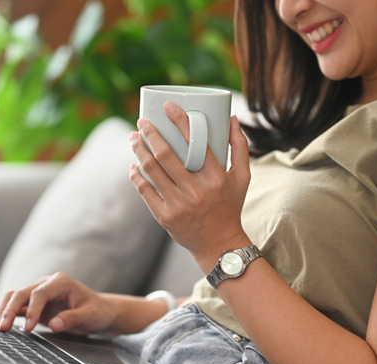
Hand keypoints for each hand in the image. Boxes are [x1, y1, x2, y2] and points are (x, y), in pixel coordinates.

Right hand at [0, 272, 116, 334]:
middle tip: (2, 328)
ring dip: (4, 310)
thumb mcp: (90, 316)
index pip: (40, 293)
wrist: (99, 311)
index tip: (29, 328)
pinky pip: (16, 306)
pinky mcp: (34, 304)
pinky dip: (5, 313)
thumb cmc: (96, 311)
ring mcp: (38, 293)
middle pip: (22, 293)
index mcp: (60, 282)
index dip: (32, 310)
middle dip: (10, 310)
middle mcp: (47, 284)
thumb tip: (54, 324)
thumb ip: (72, 318)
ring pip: (15, 297)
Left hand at [129, 102, 252, 271]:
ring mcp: (178, 205)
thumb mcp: (242, 177)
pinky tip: (133, 164)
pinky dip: (136, 175)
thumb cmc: (230, 206)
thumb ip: (239, 146)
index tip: (167, 106)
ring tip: (133, 138)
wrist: (219, 245)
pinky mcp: (165, 217)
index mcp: (216, 177)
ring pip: (151, 170)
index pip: (195, 142)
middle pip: (166, 155)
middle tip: (141, 122)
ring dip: (139, 151)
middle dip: (150, 134)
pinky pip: (145, 190)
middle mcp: (196, 191)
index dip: (179, 120)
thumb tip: (231, 117)